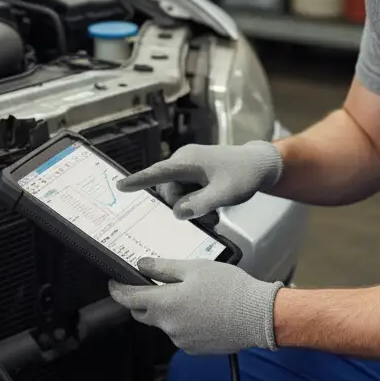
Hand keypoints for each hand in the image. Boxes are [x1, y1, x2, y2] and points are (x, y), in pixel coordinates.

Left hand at [109, 258, 282, 354]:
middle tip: (152, 285)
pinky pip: (180, 333)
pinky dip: (184, 322)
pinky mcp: (194, 349)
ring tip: (191, 296)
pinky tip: (202, 311)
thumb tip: (141, 265)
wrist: (258, 316)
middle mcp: (168, 326)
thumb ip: (163, 267)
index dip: (118, 290)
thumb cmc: (229, 288)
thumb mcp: (194, 268)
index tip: (113, 284)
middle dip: (141, 301)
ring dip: (168, 311)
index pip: (129, 299)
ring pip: (164, 323)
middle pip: (143, 314)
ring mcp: (181, 341)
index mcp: (165, 304)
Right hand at [116, 142, 283, 219]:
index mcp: (187, 162)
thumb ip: (200, 204)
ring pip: (178, 195)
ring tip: (214, 216)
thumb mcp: (224, 194)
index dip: (138, 181)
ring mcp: (188, 166)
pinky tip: (213, 210)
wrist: (260, 164)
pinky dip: (197, 203)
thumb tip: (177, 212)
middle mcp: (183, 161)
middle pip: (169, 192)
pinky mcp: (195, 173)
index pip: (157, 173)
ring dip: (192, 208)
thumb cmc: (243, 175)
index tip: (120, 186)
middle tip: (209, 219)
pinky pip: (186, 192)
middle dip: (184, 208)